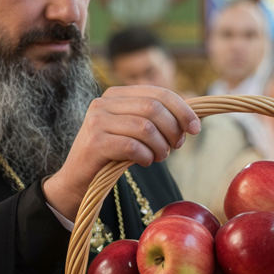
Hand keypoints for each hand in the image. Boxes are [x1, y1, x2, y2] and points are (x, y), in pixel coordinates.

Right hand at [43, 86, 199, 219]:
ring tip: (159, 157)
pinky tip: (144, 162)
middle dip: (173, 129)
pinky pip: (133, 147)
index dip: (182, 109)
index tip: (195, 128)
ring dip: (161, 146)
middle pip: (154, 108)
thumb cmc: (112, 155)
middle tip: (176, 147)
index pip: (158, 93)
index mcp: (116, 94)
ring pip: (146, 128)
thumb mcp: (133, 130)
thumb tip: (191, 118)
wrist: (78, 180)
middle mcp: (104, 102)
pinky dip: (146, 157)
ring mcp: (97, 121)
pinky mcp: (94, 143)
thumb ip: (154, 119)